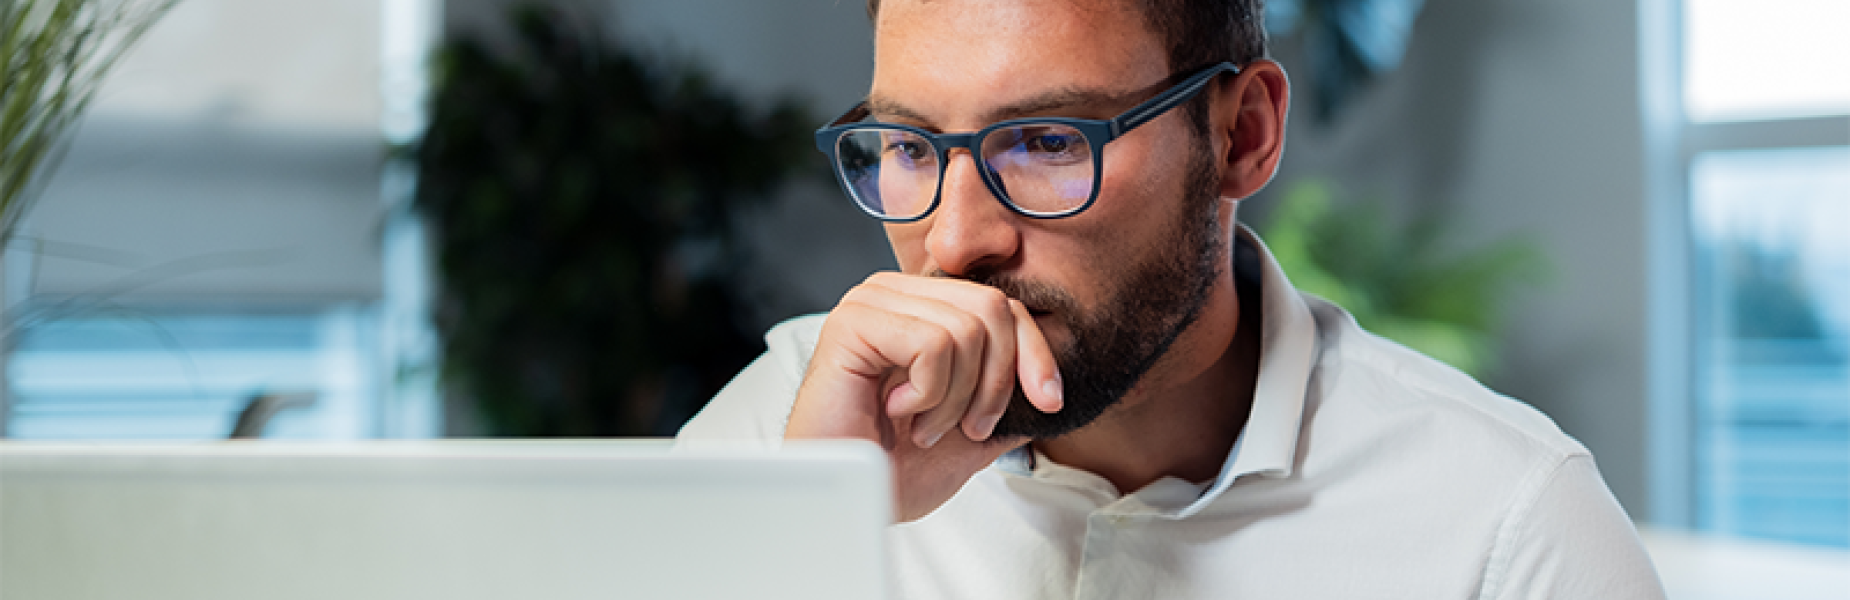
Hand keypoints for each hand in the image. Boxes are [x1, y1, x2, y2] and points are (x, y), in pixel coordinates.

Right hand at [786, 272, 1063, 521]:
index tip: (1047, 403)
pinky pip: (931, 343)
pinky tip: (894, 411)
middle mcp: (895, 293)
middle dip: (994, 382)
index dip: (1034, 353)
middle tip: (966, 427)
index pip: (1003, 304)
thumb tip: (1053, 386)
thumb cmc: (896, 468)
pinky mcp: (852, 323)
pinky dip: (927, 393)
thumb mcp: (973, 431)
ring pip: (966, 329)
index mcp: (922, 307)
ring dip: (954, 397)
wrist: (851, 501)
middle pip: (992, 308)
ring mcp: (871, 302)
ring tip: (922, 426)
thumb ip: (1009, 401)